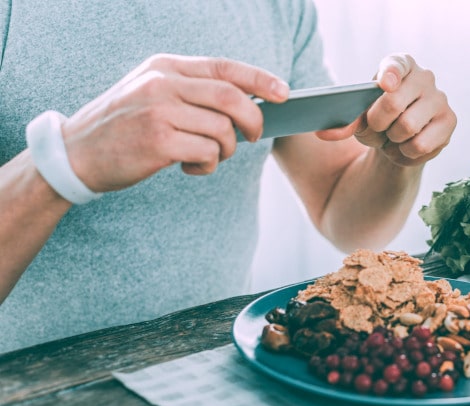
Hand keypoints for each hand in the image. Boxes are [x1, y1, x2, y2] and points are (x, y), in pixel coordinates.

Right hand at [60, 54, 289, 191]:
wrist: (77, 153)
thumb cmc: (125, 126)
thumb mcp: (153, 93)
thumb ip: (192, 91)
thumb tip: (248, 101)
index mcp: (166, 67)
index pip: (224, 67)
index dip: (260, 78)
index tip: (284, 92)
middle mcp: (163, 83)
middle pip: (232, 98)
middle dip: (253, 120)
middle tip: (254, 136)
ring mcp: (159, 110)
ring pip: (222, 130)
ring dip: (226, 150)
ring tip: (209, 156)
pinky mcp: (157, 141)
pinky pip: (207, 153)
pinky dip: (209, 165)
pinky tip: (192, 166)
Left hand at [317, 54, 456, 165]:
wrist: (400, 138)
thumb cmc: (378, 120)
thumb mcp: (358, 118)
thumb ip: (343, 122)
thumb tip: (323, 133)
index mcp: (400, 65)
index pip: (396, 64)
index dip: (390, 74)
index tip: (385, 84)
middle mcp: (424, 77)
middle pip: (393, 103)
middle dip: (377, 123)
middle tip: (377, 128)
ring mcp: (440, 98)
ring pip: (407, 127)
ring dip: (391, 140)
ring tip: (392, 138)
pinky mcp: (449, 121)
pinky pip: (420, 145)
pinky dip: (405, 153)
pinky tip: (405, 148)